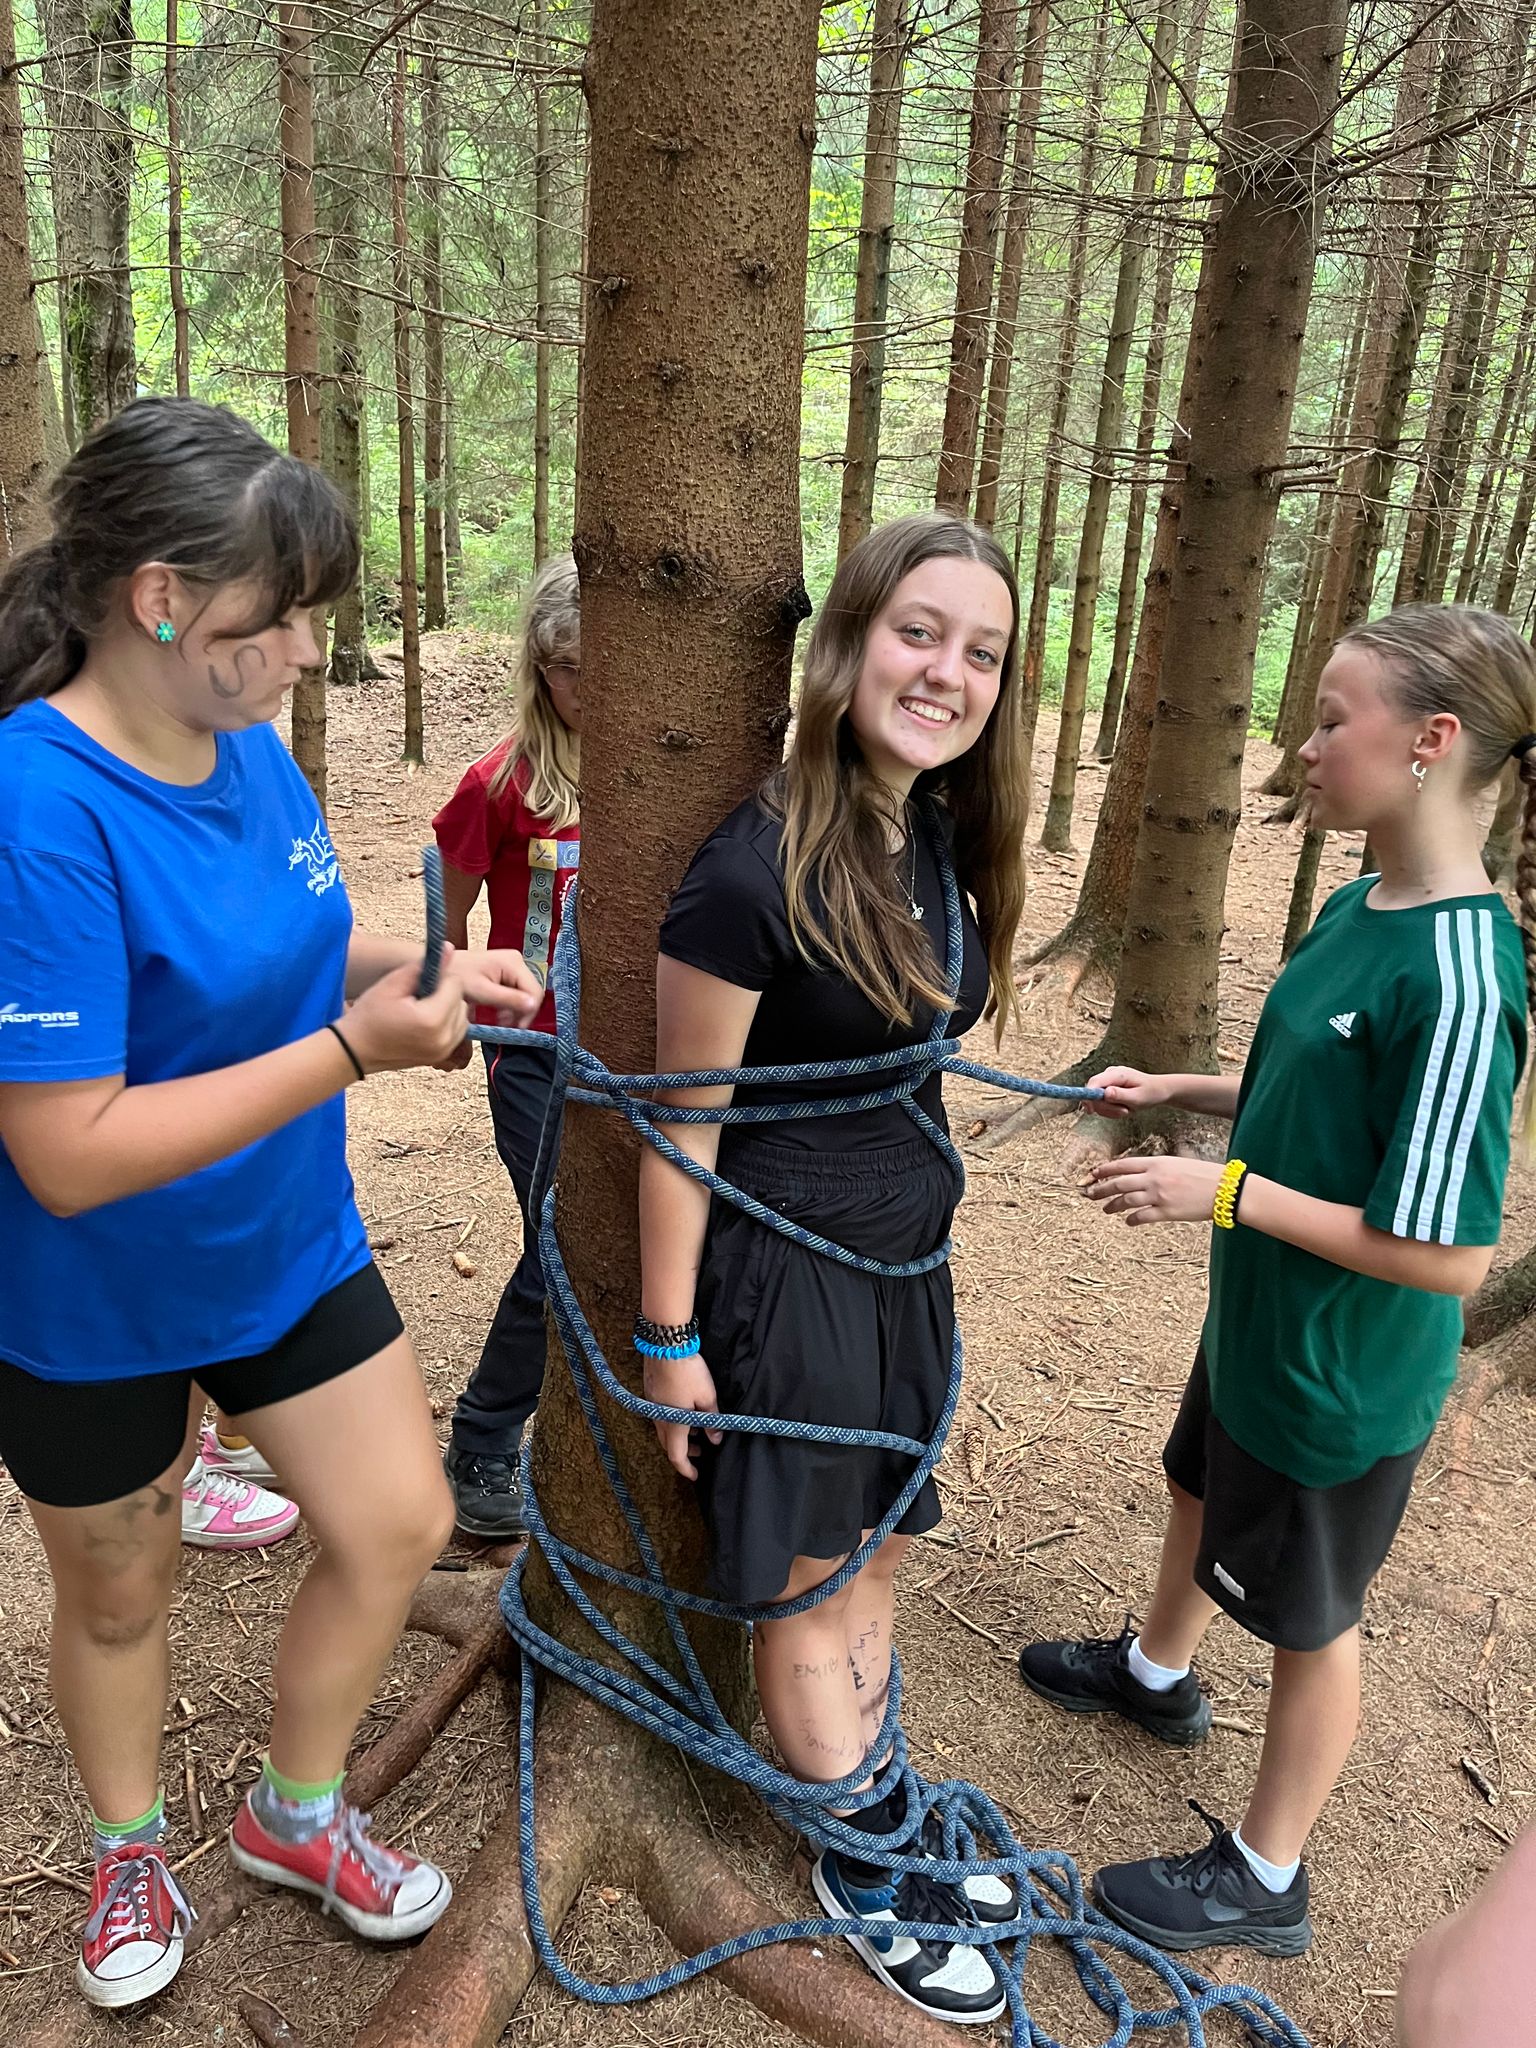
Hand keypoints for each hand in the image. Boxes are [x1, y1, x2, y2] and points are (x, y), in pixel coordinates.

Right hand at [341, 950, 469, 1073]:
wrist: (354, 1049)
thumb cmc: (368, 1016)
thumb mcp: (392, 984)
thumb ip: (424, 966)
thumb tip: (449, 948)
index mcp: (431, 1020)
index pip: (455, 985)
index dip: (439, 978)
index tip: (419, 982)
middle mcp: (442, 1039)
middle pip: (461, 1001)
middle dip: (444, 993)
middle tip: (417, 996)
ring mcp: (443, 1051)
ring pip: (462, 1016)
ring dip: (448, 1008)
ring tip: (420, 1008)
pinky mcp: (441, 1056)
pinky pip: (456, 1031)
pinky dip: (446, 1022)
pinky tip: (423, 1020)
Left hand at [456, 948, 544, 1026]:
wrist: (443, 968)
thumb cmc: (458, 977)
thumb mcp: (483, 992)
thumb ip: (508, 999)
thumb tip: (532, 1006)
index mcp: (513, 962)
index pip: (534, 991)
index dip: (529, 1011)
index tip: (518, 1027)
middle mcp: (517, 961)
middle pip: (531, 992)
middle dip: (522, 1011)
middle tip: (506, 1024)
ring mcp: (513, 965)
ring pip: (525, 993)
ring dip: (516, 1009)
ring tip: (500, 1019)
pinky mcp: (508, 971)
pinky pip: (517, 991)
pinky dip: (511, 1004)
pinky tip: (500, 1012)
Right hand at [644, 1352, 722, 1479]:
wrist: (666, 1344)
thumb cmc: (688, 1372)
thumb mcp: (708, 1397)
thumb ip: (712, 1420)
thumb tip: (715, 1439)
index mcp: (674, 1424)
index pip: (677, 1456)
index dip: (686, 1469)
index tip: (696, 1475)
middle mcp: (659, 1419)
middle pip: (668, 1445)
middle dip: (684, 1453)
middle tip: (699, 1452)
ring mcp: (652, 1406)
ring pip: (663, 1430)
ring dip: (678, 1436)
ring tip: (695, 1431)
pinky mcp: (650, 1393)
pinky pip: (660, 1416)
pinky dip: (672, 1421)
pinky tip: (684, 1410)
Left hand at [1084, 1153, 1223, 1225]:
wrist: (1225, 1189)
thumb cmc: (1204, 1175)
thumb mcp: (1177, 1164)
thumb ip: (1157, 1169)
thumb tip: (1139, 1175)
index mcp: (1156, 1163)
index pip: (1123, 1165)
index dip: (1105, 1170)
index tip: (1093, 1174)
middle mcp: (1154, 1178)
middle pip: (1119, 1183)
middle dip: (1101, 1189)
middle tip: (1089, 1194)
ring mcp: (1159, 1196)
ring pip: (1126, 1201)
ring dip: (1112, 1206)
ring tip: (1106, 1209)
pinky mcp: (1167, 1212)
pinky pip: (1142, 1217)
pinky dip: (1132, 1219)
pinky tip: (1128, 1221)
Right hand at [1085, 1065, 1171, 1119]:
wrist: (1159, 1090)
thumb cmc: (1151, 1093)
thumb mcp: (1138, 1098)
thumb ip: (1121, 1095)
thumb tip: (1105, 1093)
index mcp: (1117, 1074)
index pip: (1094, 1082)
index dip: (1088, 1096)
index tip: (1090, 1111)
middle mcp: (1110, 1074)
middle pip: (1094, 1093)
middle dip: (1106, 1107)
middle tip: (1124, 1112)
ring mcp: (1108, 1080)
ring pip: (1097, 1100)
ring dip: (1110, 1110)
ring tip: (1127, 1110)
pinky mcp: (1108, 1087)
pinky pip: (1102, 1102)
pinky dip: (1111, 1109)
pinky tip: (1123, 1108)